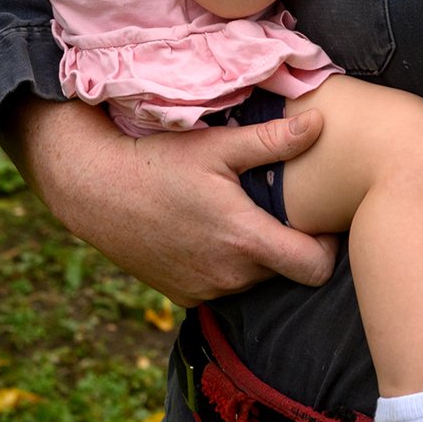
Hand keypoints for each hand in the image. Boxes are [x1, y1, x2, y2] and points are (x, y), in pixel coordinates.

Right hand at [3, 98, 338, 305]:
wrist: (95, 191)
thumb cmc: (157, 162)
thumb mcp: (217, 146)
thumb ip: (272, 141)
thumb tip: (320, 124)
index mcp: (245, 239)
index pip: (315, 268)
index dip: (327, 248)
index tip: (320, 223)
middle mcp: (230, 275)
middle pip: (285, 271)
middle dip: (287, 244)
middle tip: (275, 208)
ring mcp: (205, 290)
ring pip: (254, 279)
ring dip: (255, 255)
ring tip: (237, 217)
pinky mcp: (184, 296)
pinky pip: (223, 286)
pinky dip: (225, 266)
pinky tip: (207, 234)